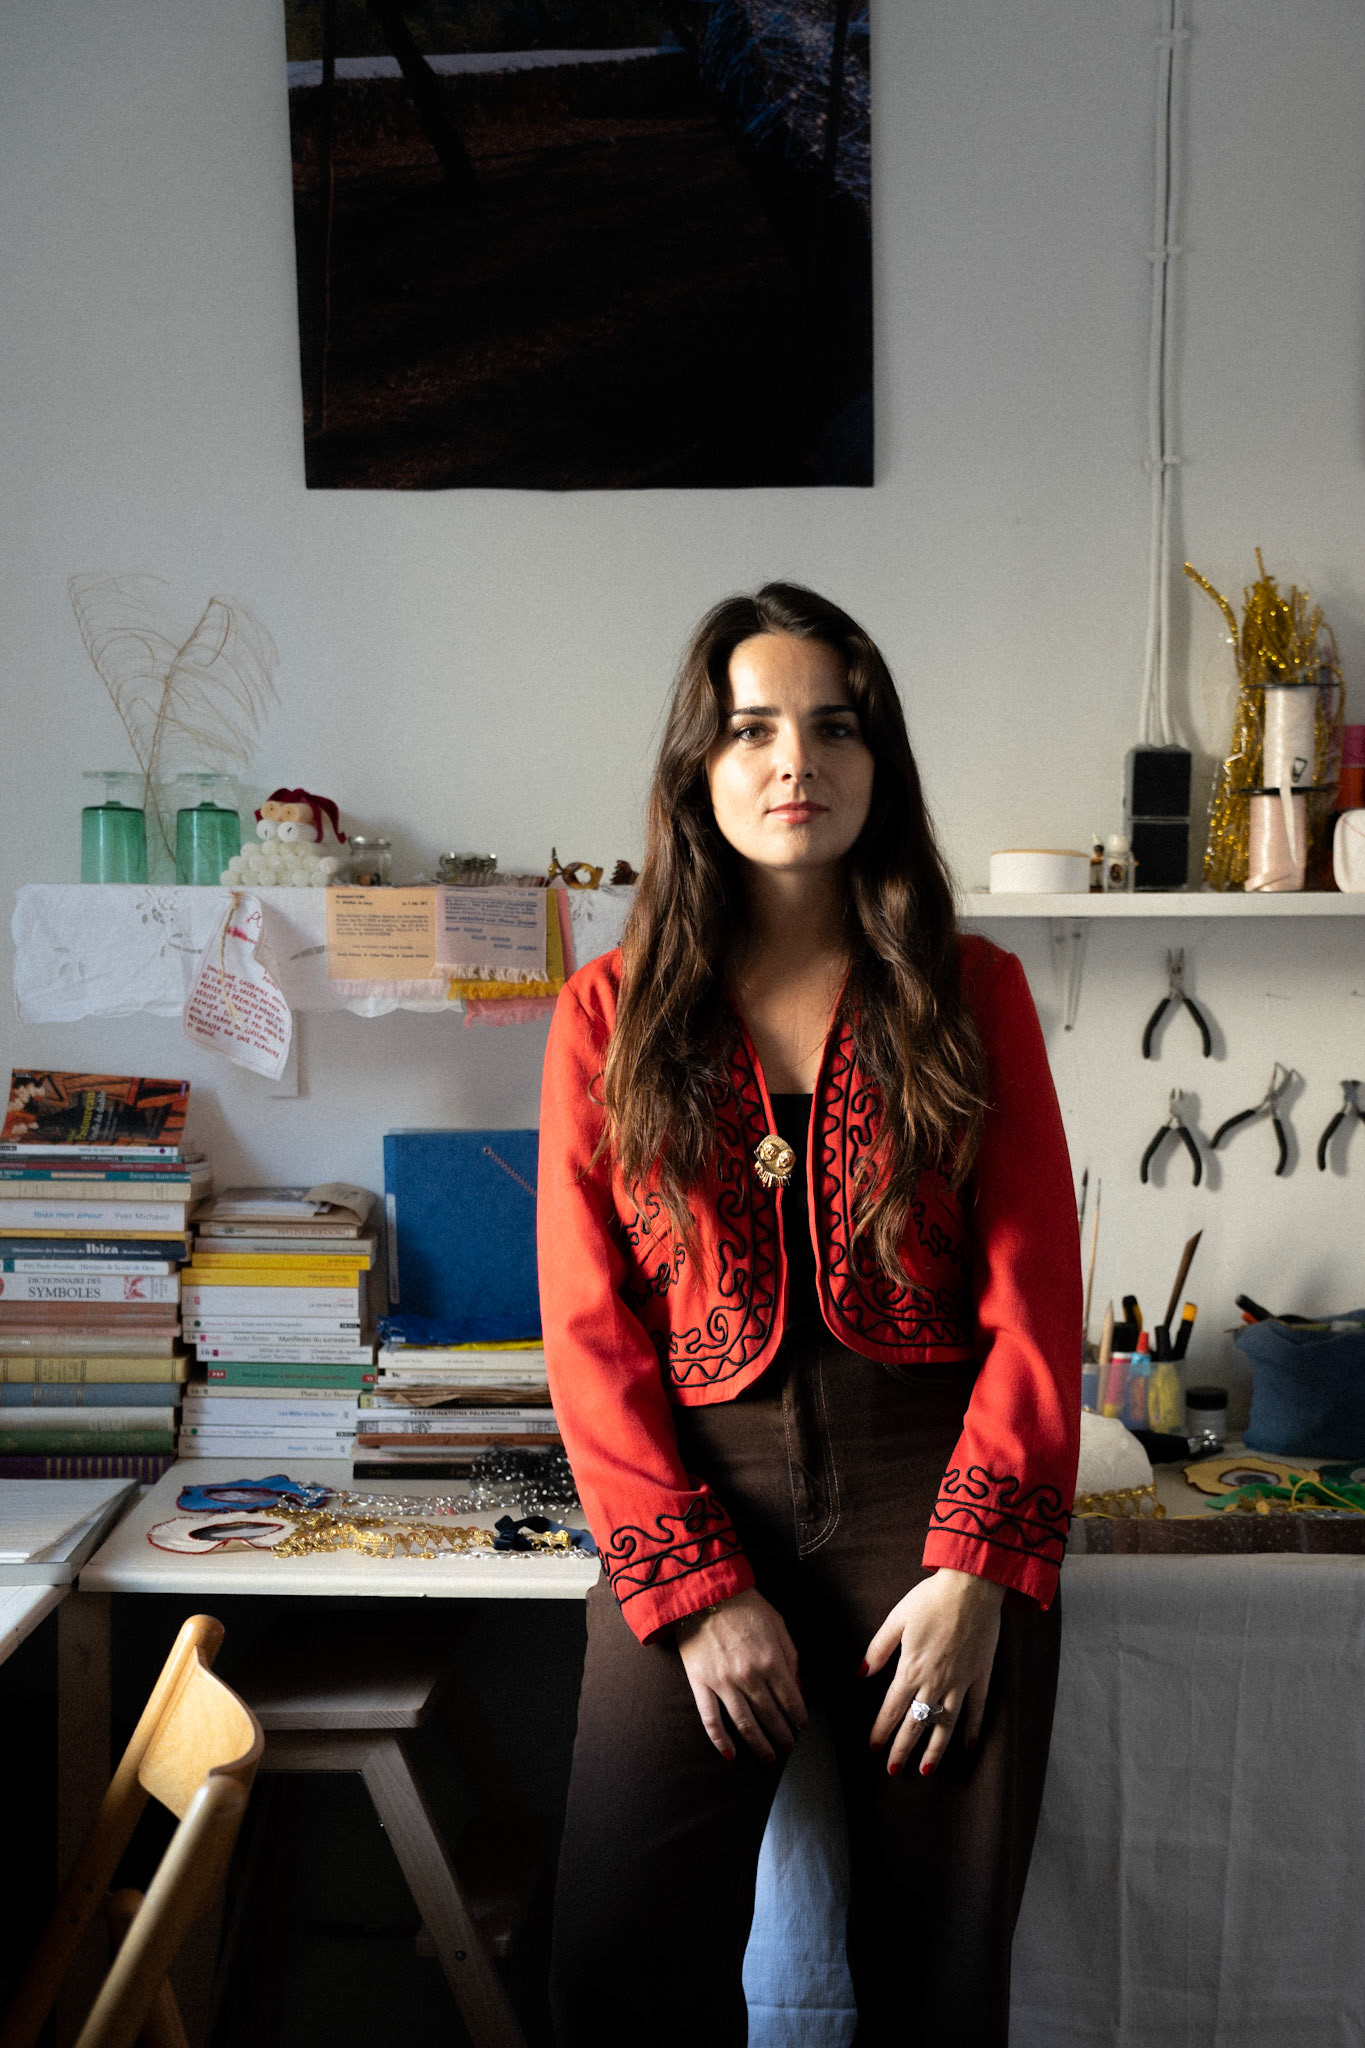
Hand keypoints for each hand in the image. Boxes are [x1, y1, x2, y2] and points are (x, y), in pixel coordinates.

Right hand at [675, 1587, 806, 1763]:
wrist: (703, 1593)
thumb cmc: (744, 1605)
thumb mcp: (777, 1624)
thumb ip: (790, 1655)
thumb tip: (797, 1685)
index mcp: (771, 1660)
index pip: (790, 1699)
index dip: (798, 1716)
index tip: (800, 1725)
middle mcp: (750, 1676)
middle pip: (771, 1715)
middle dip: (782, 1734)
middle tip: (788, 1745)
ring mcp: (723, 1682)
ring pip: (745, 1724)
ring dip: (759, 1744)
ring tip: (768, 1756)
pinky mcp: (701, 1683)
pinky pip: (710, 1719)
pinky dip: (720, 1741)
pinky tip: (730, 1754)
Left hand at [863, 1568, 1004, 1776]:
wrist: (971, 1587)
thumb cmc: (930, 1599)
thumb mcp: (897, 1619)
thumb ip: (878, 1649)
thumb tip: (860, 1674)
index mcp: (911, 1668)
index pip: (892, 1708)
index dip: (881, 1730)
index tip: (873, 1748)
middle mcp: (935, 1682)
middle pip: (916, 1723)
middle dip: (903, 1749)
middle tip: (894, 1771)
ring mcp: (960, 1682)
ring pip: (946, 1724)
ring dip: (935, 1750)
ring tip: (926, 1771)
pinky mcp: (980, 1676)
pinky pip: (977, 1710)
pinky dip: (972, 1730)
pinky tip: (968, 1747)